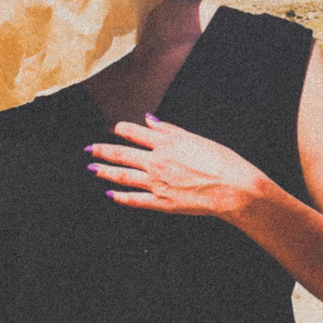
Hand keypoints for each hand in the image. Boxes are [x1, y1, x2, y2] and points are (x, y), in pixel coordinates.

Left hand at [87, 114, 272, 219]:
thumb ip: (169, 129)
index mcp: (166, 143)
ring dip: (106, 172)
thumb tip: (149, 120)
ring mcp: (157, 182)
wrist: (232, 188)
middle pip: (122, 154)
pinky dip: (121, 198)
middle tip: (89, 149)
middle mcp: (157, 161)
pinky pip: (135, 200)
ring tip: (93, 168)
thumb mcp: (195, 138)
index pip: (134, 132)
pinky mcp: (162, 202)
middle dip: (103, 151)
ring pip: (123, 176)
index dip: (120, 130)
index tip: (112, 129)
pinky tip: (111, 195)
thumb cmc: (221, 161)